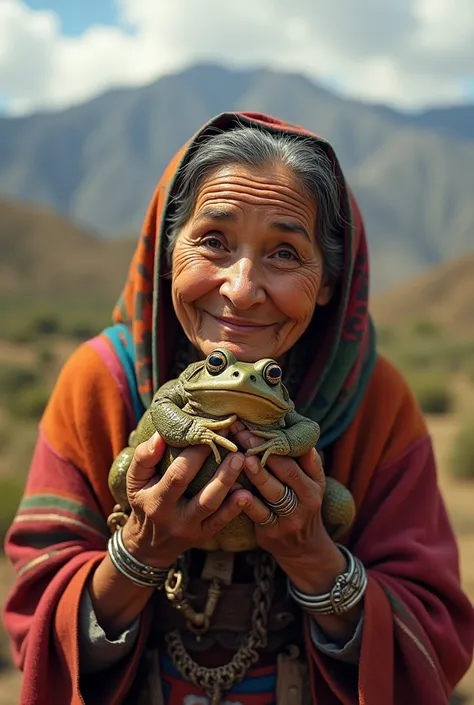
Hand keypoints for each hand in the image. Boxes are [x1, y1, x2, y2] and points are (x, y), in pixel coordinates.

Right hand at [122, 431, 247, 567]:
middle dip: (218, 466)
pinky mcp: (203, 535)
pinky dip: (234, 508)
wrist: (148, 544)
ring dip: (228, 482)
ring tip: (242, 460)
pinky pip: (220, 522)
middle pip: (198, 492)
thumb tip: (161, 435)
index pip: (177, 475)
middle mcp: (173, 517)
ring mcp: (190, 528)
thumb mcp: (135, 481)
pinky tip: (247, 493)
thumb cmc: (144, 501)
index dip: (195, 453)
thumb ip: (144, 457)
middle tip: (233, 443)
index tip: (210, 431)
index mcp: (155, 500)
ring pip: (212, 506)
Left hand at [231, 422, 345, 592]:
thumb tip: (283, 421)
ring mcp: (291, 517)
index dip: (281, 438)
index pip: (301, 455)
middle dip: (263, 449)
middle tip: (243, 432)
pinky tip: (231, 485)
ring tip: (242, 456)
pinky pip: (257, 513)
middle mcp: (308, 498)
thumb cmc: (299, 504)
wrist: (304, 549)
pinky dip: (243, 498)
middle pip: (287, 470)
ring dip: (256, 472)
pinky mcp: (273, 532)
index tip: (260, 422)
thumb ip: (299, 458)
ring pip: (273, 491)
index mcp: (316, 481)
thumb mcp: (309, 482)